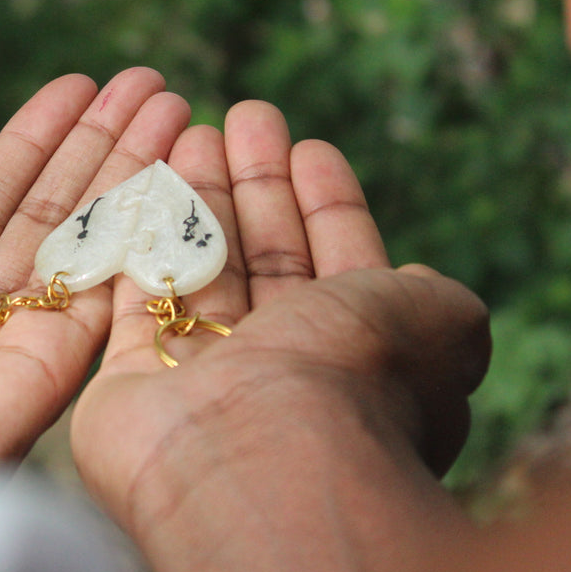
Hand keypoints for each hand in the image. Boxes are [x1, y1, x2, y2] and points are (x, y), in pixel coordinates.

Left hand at [0, 69, 190, 497]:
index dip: (28, 153)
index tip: (71, 93)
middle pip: (47, 220)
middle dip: (93, 148)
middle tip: (143, 81)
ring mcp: (18, 353)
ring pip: (82, 243)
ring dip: (125, 169)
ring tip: (164, 96)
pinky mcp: (48, 375)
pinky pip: (100, 290)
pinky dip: (133, 229)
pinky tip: (163, 168)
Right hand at [70, 101, 490, 571]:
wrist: (258, 456)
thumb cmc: (355, 382)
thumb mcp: (441, 322)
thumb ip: (437, 295)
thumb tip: (418, 280)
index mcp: (358, 362)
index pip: (343, 267)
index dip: (329, 205)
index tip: (311, 147)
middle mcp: (281, 374)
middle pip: (268, 261)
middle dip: (260, 185)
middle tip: (247, 115)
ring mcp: (202, 382)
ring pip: (201, 271)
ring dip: (201, 196)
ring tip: (194, 127)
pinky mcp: (129, 386)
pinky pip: (134, 296)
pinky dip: (141, 238)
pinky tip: (147, 179)